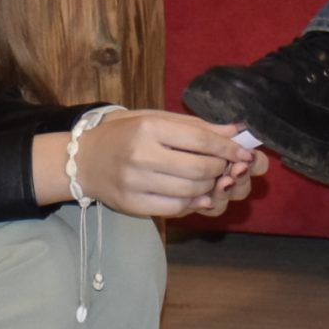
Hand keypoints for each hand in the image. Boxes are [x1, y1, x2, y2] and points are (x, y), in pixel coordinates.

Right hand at [50, 110, 262, 217]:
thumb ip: (196, 127)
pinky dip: (193, 204)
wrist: (83, 160)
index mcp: (149, 128)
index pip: (201, 140)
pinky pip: (174, 209)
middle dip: (222, 169)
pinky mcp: (132, 204)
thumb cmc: (125, 134)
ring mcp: (135, 182)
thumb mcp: (156, 120)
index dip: (228, 148)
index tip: (245, 152)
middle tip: (228, 167)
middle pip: (199, 169)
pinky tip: (197, 196)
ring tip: (213, 180)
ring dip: (210, 188)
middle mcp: (141, 155)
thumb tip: (235, 131)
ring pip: (190, 191)